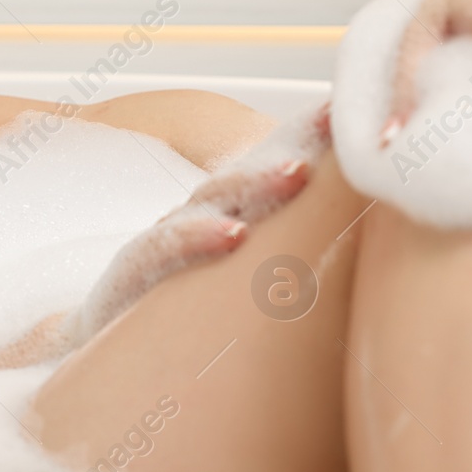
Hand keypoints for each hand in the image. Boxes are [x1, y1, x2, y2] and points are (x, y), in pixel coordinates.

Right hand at [55, 99, 332, 351]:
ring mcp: (168, 238)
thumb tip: (368, 277)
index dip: (313, 139)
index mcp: (237, 219)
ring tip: (299, 174)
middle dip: (298, 141)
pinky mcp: (133, 271)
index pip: (277, 168)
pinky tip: (234, 235)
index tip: (356, 115)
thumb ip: (301, 274)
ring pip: (215, 197)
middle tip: (341, 125)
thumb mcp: (254, 294)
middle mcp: (204, 218)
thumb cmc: (195, 322)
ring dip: (257, 181)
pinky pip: (165, 247)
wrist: (103, 357)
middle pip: (256, 169)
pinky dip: (199, 236)